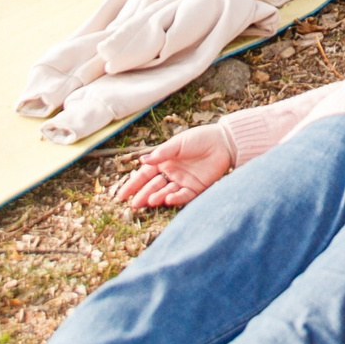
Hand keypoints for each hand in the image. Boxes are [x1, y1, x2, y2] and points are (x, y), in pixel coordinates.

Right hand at [112, 124, 232, 208]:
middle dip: (142, 195)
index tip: (121, 196)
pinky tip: (168, 198)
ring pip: (166, 192)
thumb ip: (161, 154)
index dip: (133, 185)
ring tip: (150, 201)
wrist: (223, 142)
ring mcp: (183, 181)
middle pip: (153, 186)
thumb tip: (142, 160)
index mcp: (164, 161)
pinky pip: (183, 196)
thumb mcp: (178, 144)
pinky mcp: (196, 187)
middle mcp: (171, 173)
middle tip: (133, 205)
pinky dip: (175, 198)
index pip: (144, 175)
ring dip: (157, 197)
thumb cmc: (199, 139)